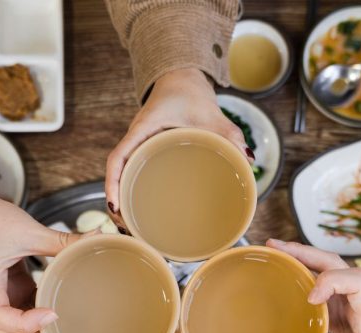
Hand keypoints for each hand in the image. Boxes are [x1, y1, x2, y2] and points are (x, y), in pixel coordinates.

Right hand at [105, 68, 252, 215]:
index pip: (117, 158)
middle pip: (116, 172)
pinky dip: (132, 189)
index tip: (115, 206)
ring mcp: (138, 145)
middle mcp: (135, 138)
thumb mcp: (210, 113)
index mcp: (142, 129)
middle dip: (115, 200)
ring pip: (122, 174)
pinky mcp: (146, 149)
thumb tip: (248, 159)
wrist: (182, 78)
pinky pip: (133, 170)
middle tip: (123, 226)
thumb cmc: (190, 92)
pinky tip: (141, 208)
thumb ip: (229, 134)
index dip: (113, 183)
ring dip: (122, 198)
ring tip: (128, 225)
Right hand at [266, 239, 360, 332]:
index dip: (329, 281)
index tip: (310, 300)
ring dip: (306, 261)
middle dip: (305, 252)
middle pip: (336, 263)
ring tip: (277, 255)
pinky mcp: (351, 314)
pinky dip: (308, 283)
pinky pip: (328, 291)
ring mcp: (357, 305)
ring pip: (332, 272)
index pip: (354, 278)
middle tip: (275, 247)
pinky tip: (290, 284)